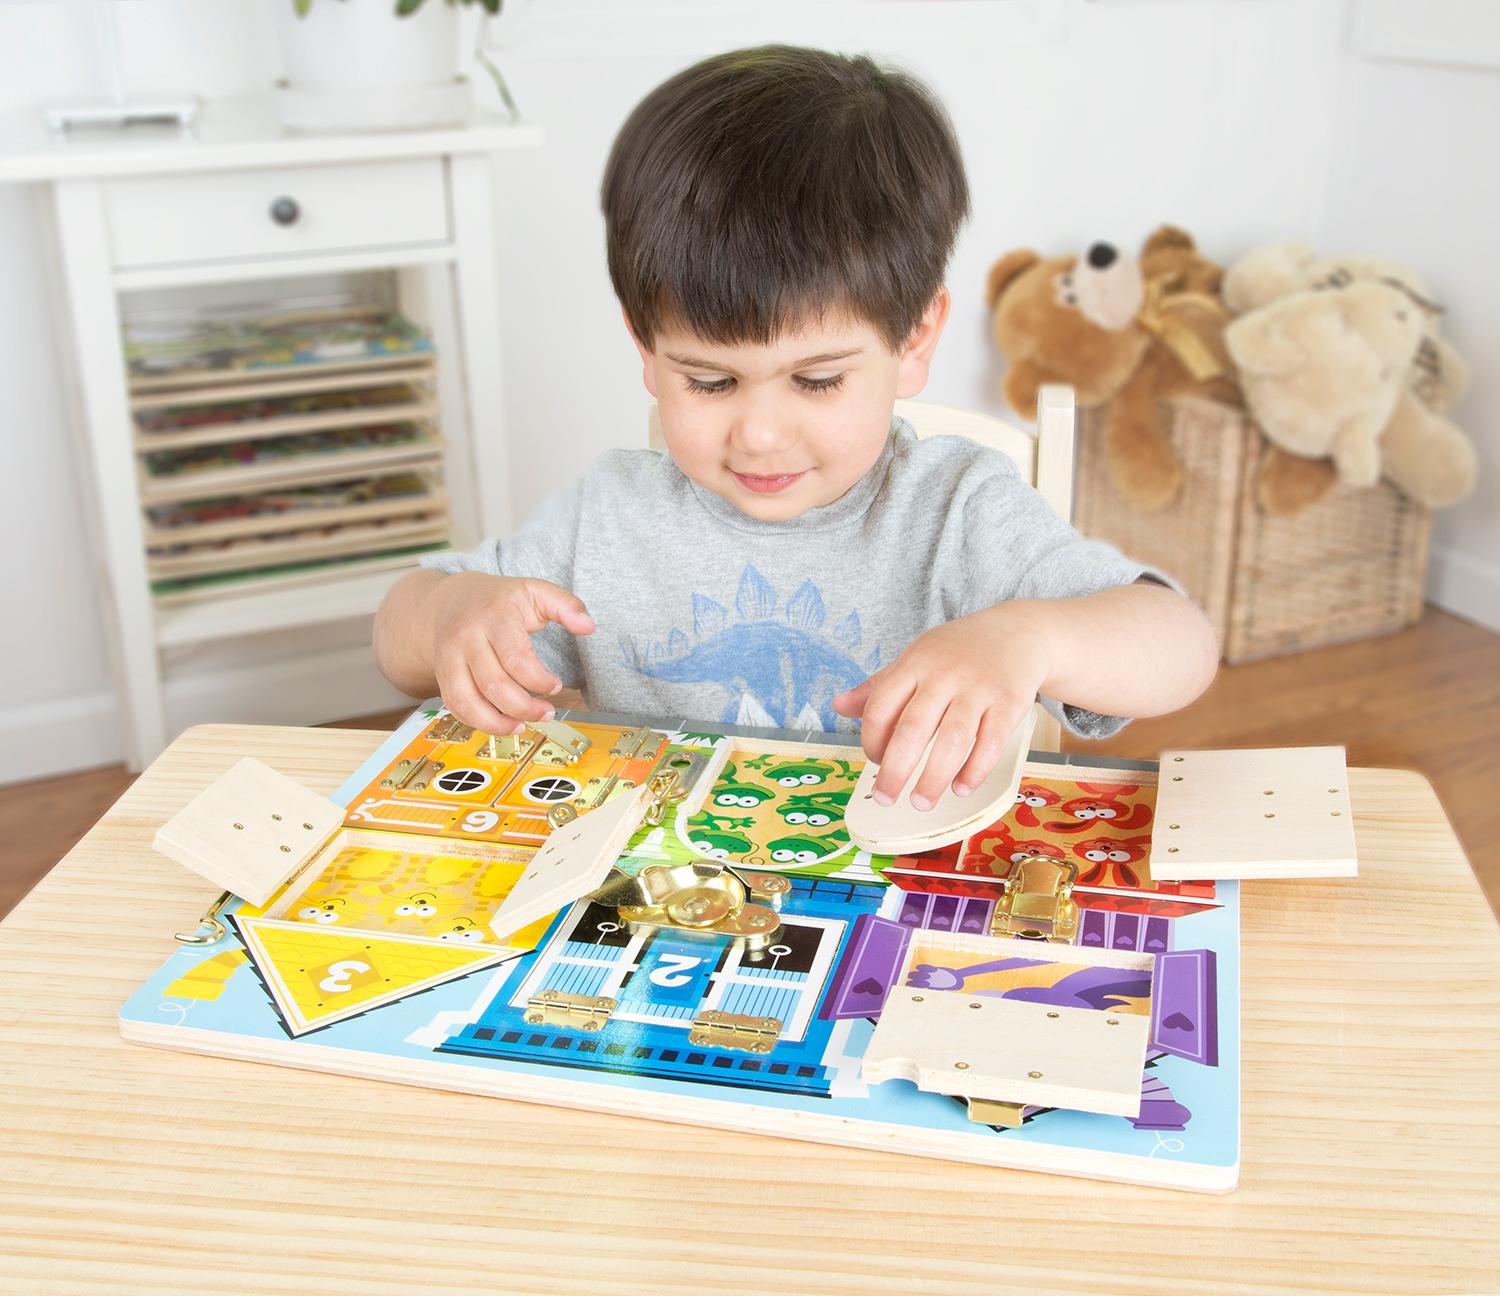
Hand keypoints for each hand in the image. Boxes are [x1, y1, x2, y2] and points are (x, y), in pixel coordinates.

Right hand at [425, 573, 594, 734]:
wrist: (449, 601)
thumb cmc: (498, 600)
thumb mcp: (535, 591)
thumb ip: (566, 605)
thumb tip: (589, 626)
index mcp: (494, 616)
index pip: (516, 659)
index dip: (539, 681)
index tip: (556, 685)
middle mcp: (466, 637)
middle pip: (494, 684)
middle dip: (525, 707)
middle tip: (547, 712)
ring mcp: (450, 657)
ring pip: (468, 700)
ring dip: (498, 723)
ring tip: (523, 725)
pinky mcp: (442, 675)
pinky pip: (455, 706)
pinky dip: (477, 722)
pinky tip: (501, 724)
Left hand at [831, 605, 1046, 810]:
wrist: (1016, 633)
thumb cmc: (957, 652)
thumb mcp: (915, 658)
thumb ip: (878, 686)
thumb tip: (837, 706)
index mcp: (915, 664)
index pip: (881, 706)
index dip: (871, 740)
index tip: (874, 761)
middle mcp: (945, 675)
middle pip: (913, 728)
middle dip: (895, 770)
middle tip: (885, 798)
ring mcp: (979, 689)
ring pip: (953, 740)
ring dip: (934, 777)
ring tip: (920, 802)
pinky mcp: (1009, 703)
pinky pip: (991, 743)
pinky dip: (975, 770)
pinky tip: (960, 788)